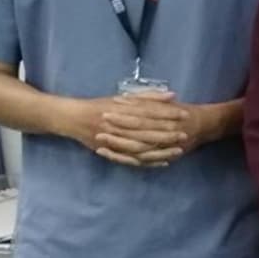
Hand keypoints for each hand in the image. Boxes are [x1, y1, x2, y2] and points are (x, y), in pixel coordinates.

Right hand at [55, 92, 197, 167]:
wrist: (73, 118)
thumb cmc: (101, 106)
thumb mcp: (123, 97)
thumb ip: (147, 96)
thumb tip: (172, 94)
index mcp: (121, 108)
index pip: (148, 111)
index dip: (167, 113)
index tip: (184, 114)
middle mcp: (117, 124)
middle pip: (145, 129)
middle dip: (167, 133)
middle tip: (185, 134)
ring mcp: (113, 139)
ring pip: (140, 146)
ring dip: (160, 149)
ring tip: (178, 150)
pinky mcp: (111, 151)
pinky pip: (131, 159)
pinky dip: (147, 161)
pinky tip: (162, 162)